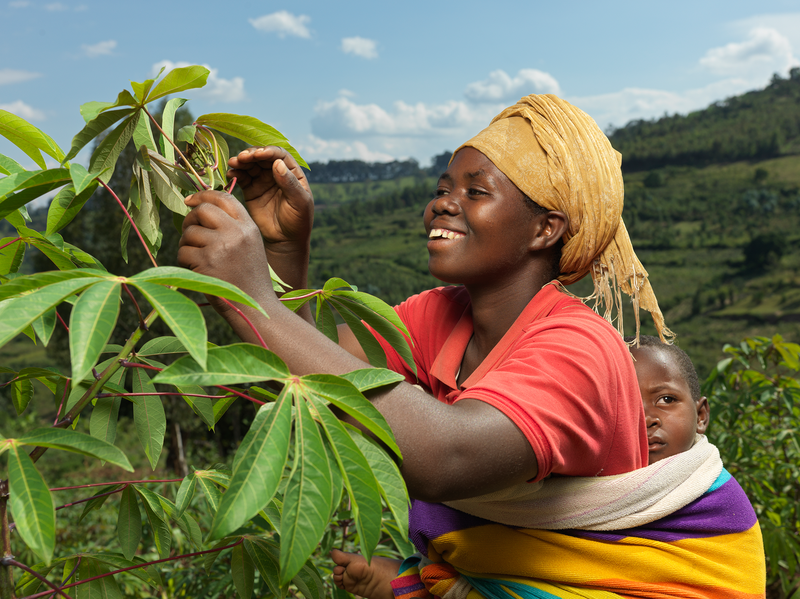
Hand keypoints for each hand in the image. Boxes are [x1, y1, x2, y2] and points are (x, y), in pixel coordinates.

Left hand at [178, 190, 272, 315]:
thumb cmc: (249, 279)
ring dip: (187, 245)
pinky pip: (183, 252)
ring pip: (189, 233)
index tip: (190, 200)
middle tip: (190, 233)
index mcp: (249, 227)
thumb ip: (233, 227)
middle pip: (203, 210)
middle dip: (190, 219)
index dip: (203, 195)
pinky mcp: (206, 262)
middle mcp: (236, 233)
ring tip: (197, 259)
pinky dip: (185, 261)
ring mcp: (221, 247)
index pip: (224, 197)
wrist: (255, 308)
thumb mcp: (250, 246)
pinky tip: (197, 271)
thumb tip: (200, 209)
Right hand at [227, 146, 313, 250]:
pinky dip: (236, 173)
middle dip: (252, 154)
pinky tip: (231, 173)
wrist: (284, 240)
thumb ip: (290, 183)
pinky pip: (242, 177)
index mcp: (292, 173)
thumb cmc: (298, 221)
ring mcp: (263, 181)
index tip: (259, 154)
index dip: (269, 152)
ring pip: (251, 165)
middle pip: (262, 157)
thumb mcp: (299, 202)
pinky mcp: (251, 190)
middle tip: (243, 157)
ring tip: (234, 163)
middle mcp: (277, 173)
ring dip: (241, 161)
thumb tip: (278, 163)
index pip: (280, 155)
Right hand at [330, 549, 399, 598]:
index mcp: (353, 558)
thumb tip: (331, 552)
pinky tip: (342, 583)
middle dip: (337, 569)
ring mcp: (352, 577)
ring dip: (337, 577)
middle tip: (341, 571)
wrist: (384, 582)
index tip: (339, 562)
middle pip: (337, 567)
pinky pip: (341, 584)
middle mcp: (352, 567)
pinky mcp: (352, 586)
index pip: (339, 557)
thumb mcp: (356, 560)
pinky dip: (339, 583)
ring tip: (342, 577)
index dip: (337, 559)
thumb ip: (344, 557)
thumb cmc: (372, 567)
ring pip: (337, 576)